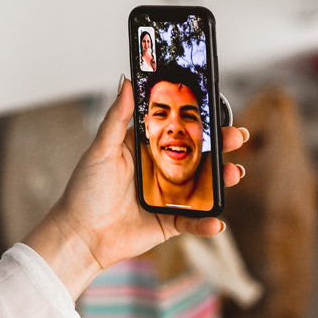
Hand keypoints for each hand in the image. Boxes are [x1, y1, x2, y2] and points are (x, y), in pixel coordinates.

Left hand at [23, 77, 246, 299]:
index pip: (178, 129)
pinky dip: (207, 222)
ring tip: (234, 173)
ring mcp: (167, 196)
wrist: (80, 236)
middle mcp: (160, 170)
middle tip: (238, 136)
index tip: (218, 108)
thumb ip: (117, 118)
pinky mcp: (169, 222)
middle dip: (222, 146)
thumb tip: (126, 82)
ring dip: (222, 180)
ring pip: (203, 185)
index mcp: (145, 149)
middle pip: (199, 154)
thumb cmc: (85, 191)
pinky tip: (217, 221)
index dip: (199, 120)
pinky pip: (194, 221)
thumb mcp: (101, 150)